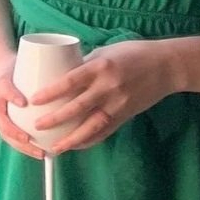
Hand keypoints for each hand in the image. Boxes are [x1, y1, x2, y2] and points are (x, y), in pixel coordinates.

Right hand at [0, 56, 44, 158]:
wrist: (3, 75)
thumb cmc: (18, 69)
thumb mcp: (24, 62)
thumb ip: (40, 63)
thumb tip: (75, 62)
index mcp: (1, 85)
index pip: (4, 89)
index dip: (11, 96)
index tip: (23, 102)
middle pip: (1, 121)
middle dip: (15, 133)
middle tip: (29, 139)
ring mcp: (1, 118)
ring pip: (8, 136)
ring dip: (23, 147)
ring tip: (41, 153)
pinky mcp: (8, 126)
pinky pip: (16, 140)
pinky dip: (28, 149)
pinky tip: (43, 154)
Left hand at [30, 40, 177, 152]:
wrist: (166, 66)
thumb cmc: (134, 53)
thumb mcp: (107, 52)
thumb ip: (87, 65)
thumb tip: (63, 74)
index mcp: (101, 66)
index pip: (71, 81)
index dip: (51, 92)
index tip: (34, 99)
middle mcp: (108, 87)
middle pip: (77, 107)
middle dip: (55, 119)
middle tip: (37, 127)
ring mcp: (118, 103)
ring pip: (91, 126)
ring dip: (71, 139)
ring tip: (54, 148)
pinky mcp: (125, 115)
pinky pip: (104, 132)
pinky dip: (89, 141)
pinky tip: (76, 146)